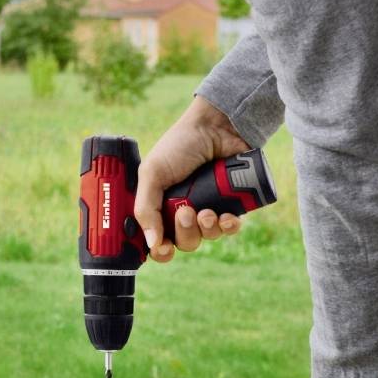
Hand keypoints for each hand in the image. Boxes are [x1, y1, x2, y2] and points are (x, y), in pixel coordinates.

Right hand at [136, 94, 251, 261]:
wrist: (217, 126)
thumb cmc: (180, 145)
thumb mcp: (152, 173)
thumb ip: (145, 208)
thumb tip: (150, 244)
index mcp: (160, 206)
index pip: (157, 241)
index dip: (160, 250)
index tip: (164, 248)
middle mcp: (184, 210)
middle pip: (184, 243)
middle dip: (185, 233)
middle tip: (186, 212)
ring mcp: (209, 208)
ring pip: (207, 237)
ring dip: (207, 229)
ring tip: (207, 210)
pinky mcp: (232, 204)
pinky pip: (230, 228)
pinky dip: (229, 226)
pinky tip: (228, 215)